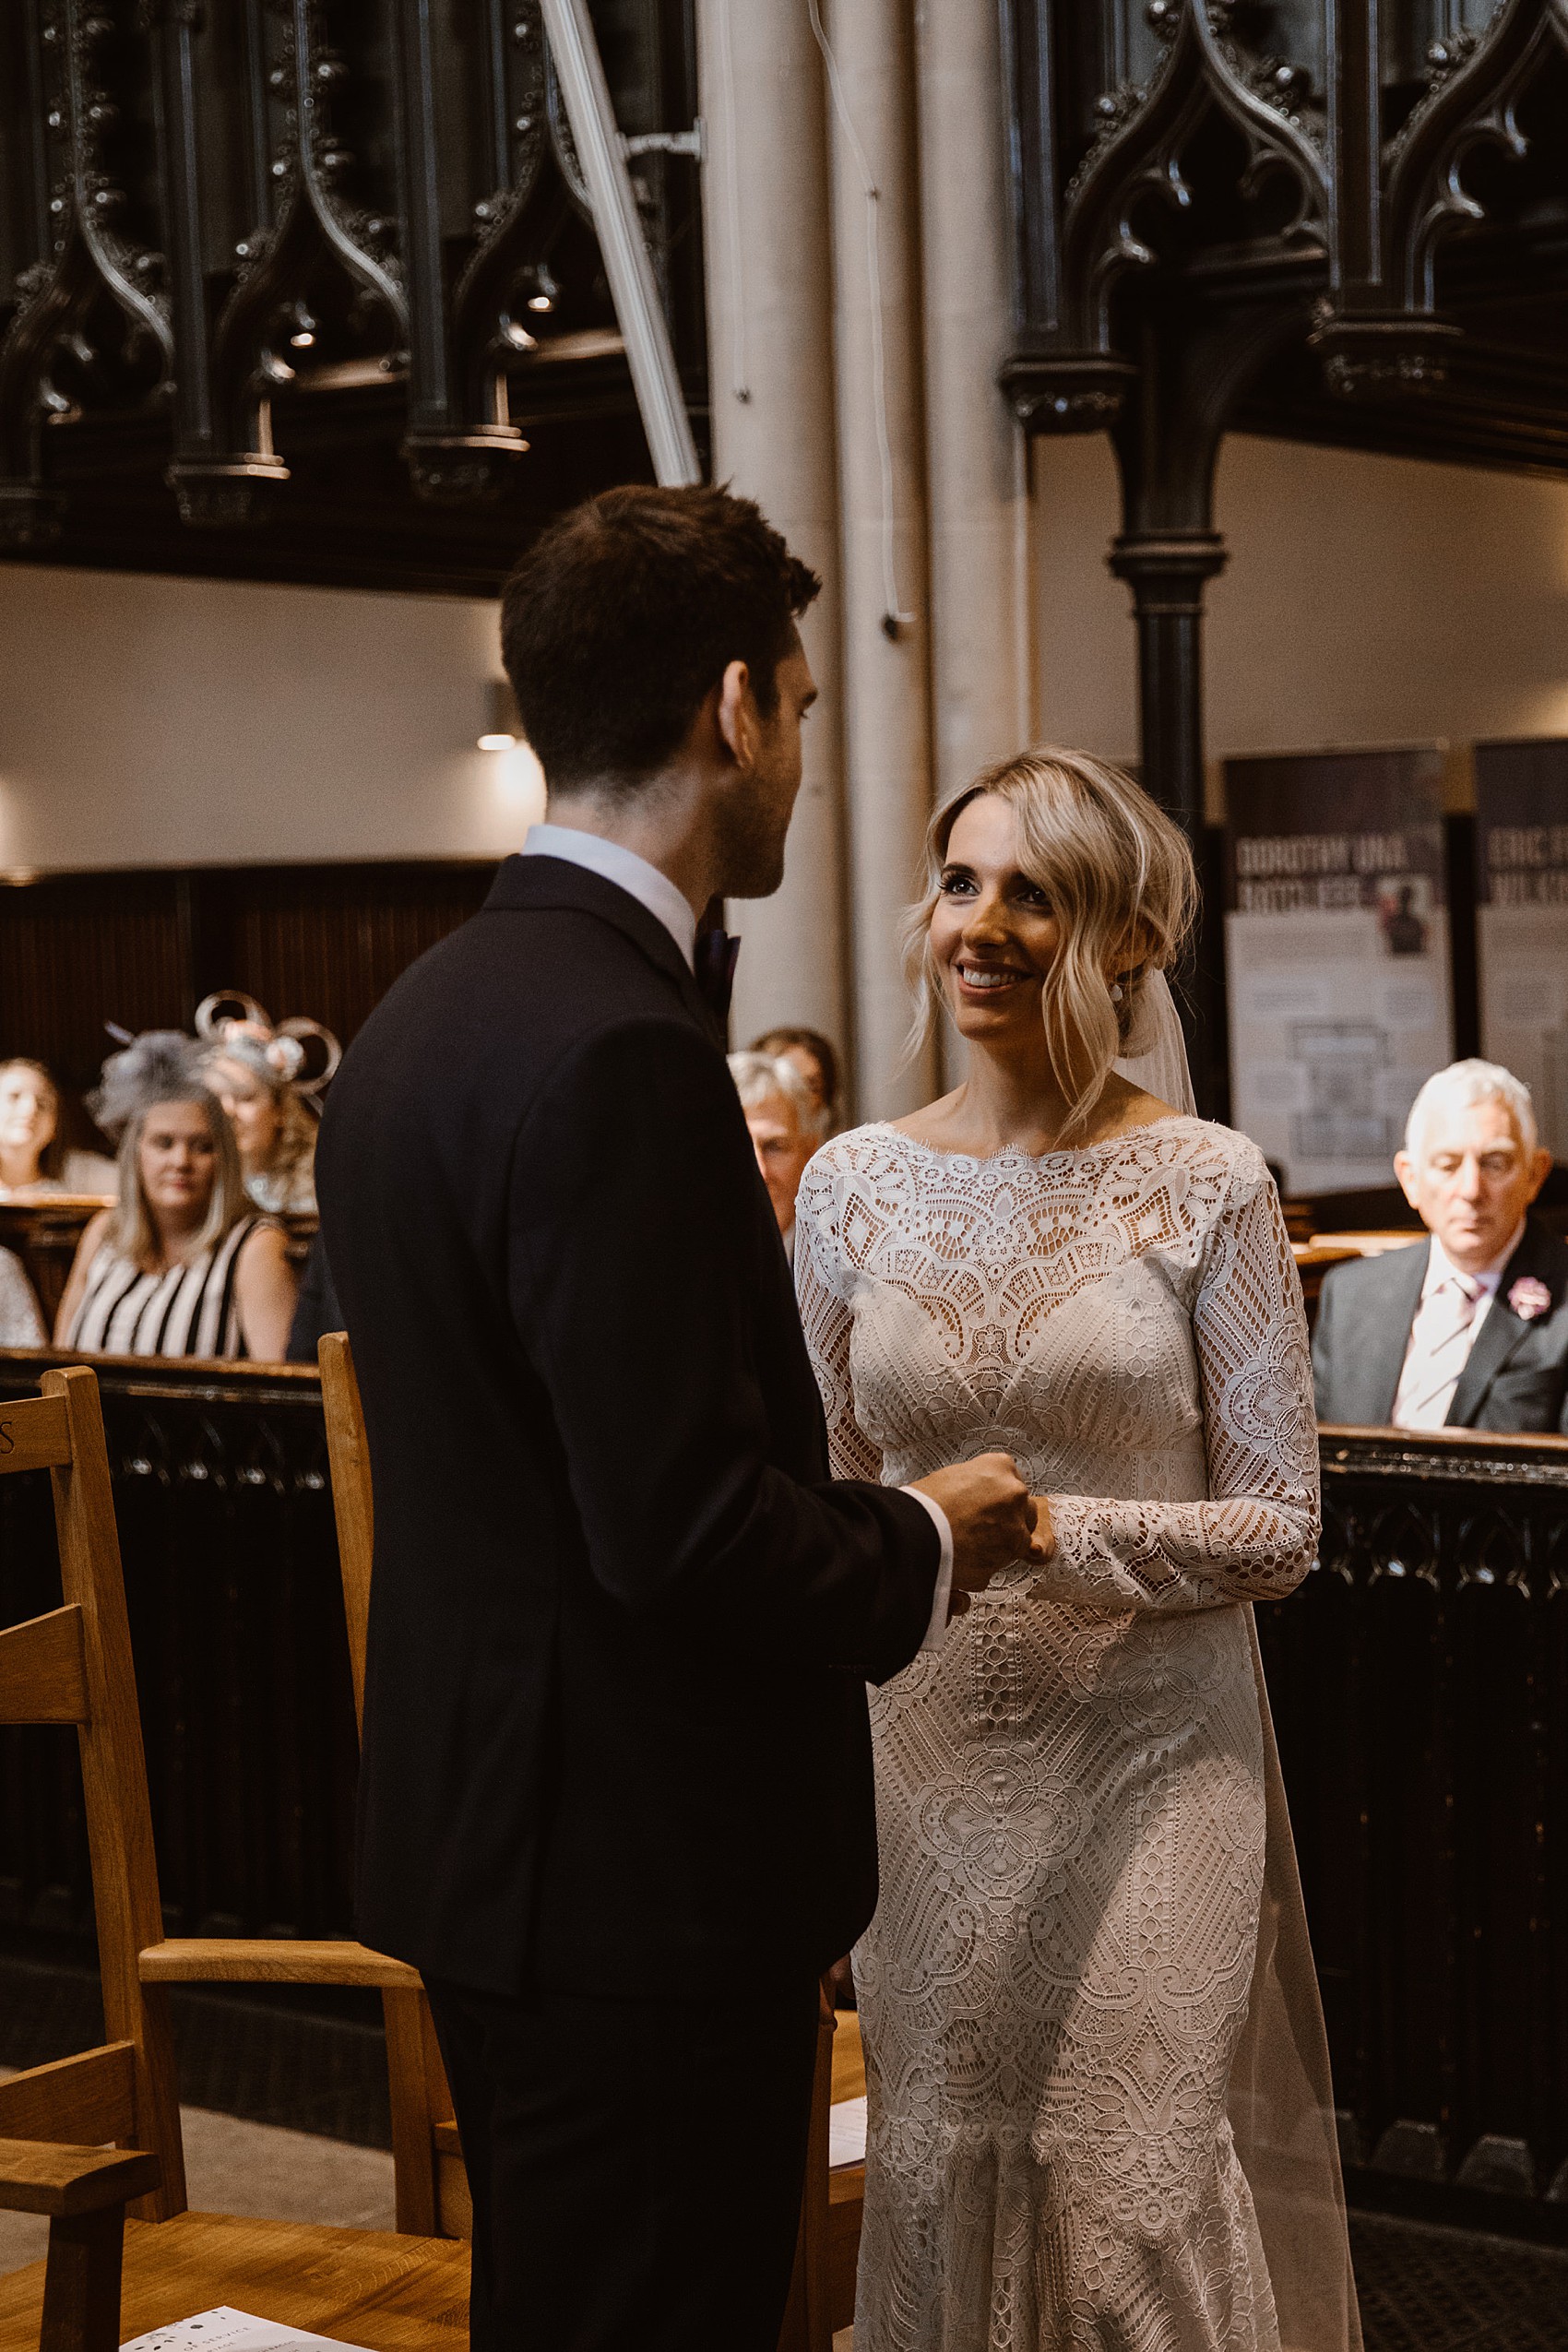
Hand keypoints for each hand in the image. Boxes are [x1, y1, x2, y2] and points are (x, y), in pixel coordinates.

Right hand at [911, 1452, 1048, 1610]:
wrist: (915, 1533)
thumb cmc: (924, 1504)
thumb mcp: (950, 1478)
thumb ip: (975, 1486)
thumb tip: (977, 1501)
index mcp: (999, 1467)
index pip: (1011, 1480)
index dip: (998, 1497)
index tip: (988, 1505)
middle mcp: (1014, 1493)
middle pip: (1023, 1509)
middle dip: (1008, 1520)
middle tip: (982, 1527)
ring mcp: (1015, 1525)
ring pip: (1019, 1538)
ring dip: (1001, 1544)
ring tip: (970, 1546)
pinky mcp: (1009, 1555)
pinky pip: (1004, 1561)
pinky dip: (990, 1563)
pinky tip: (967, 1559)